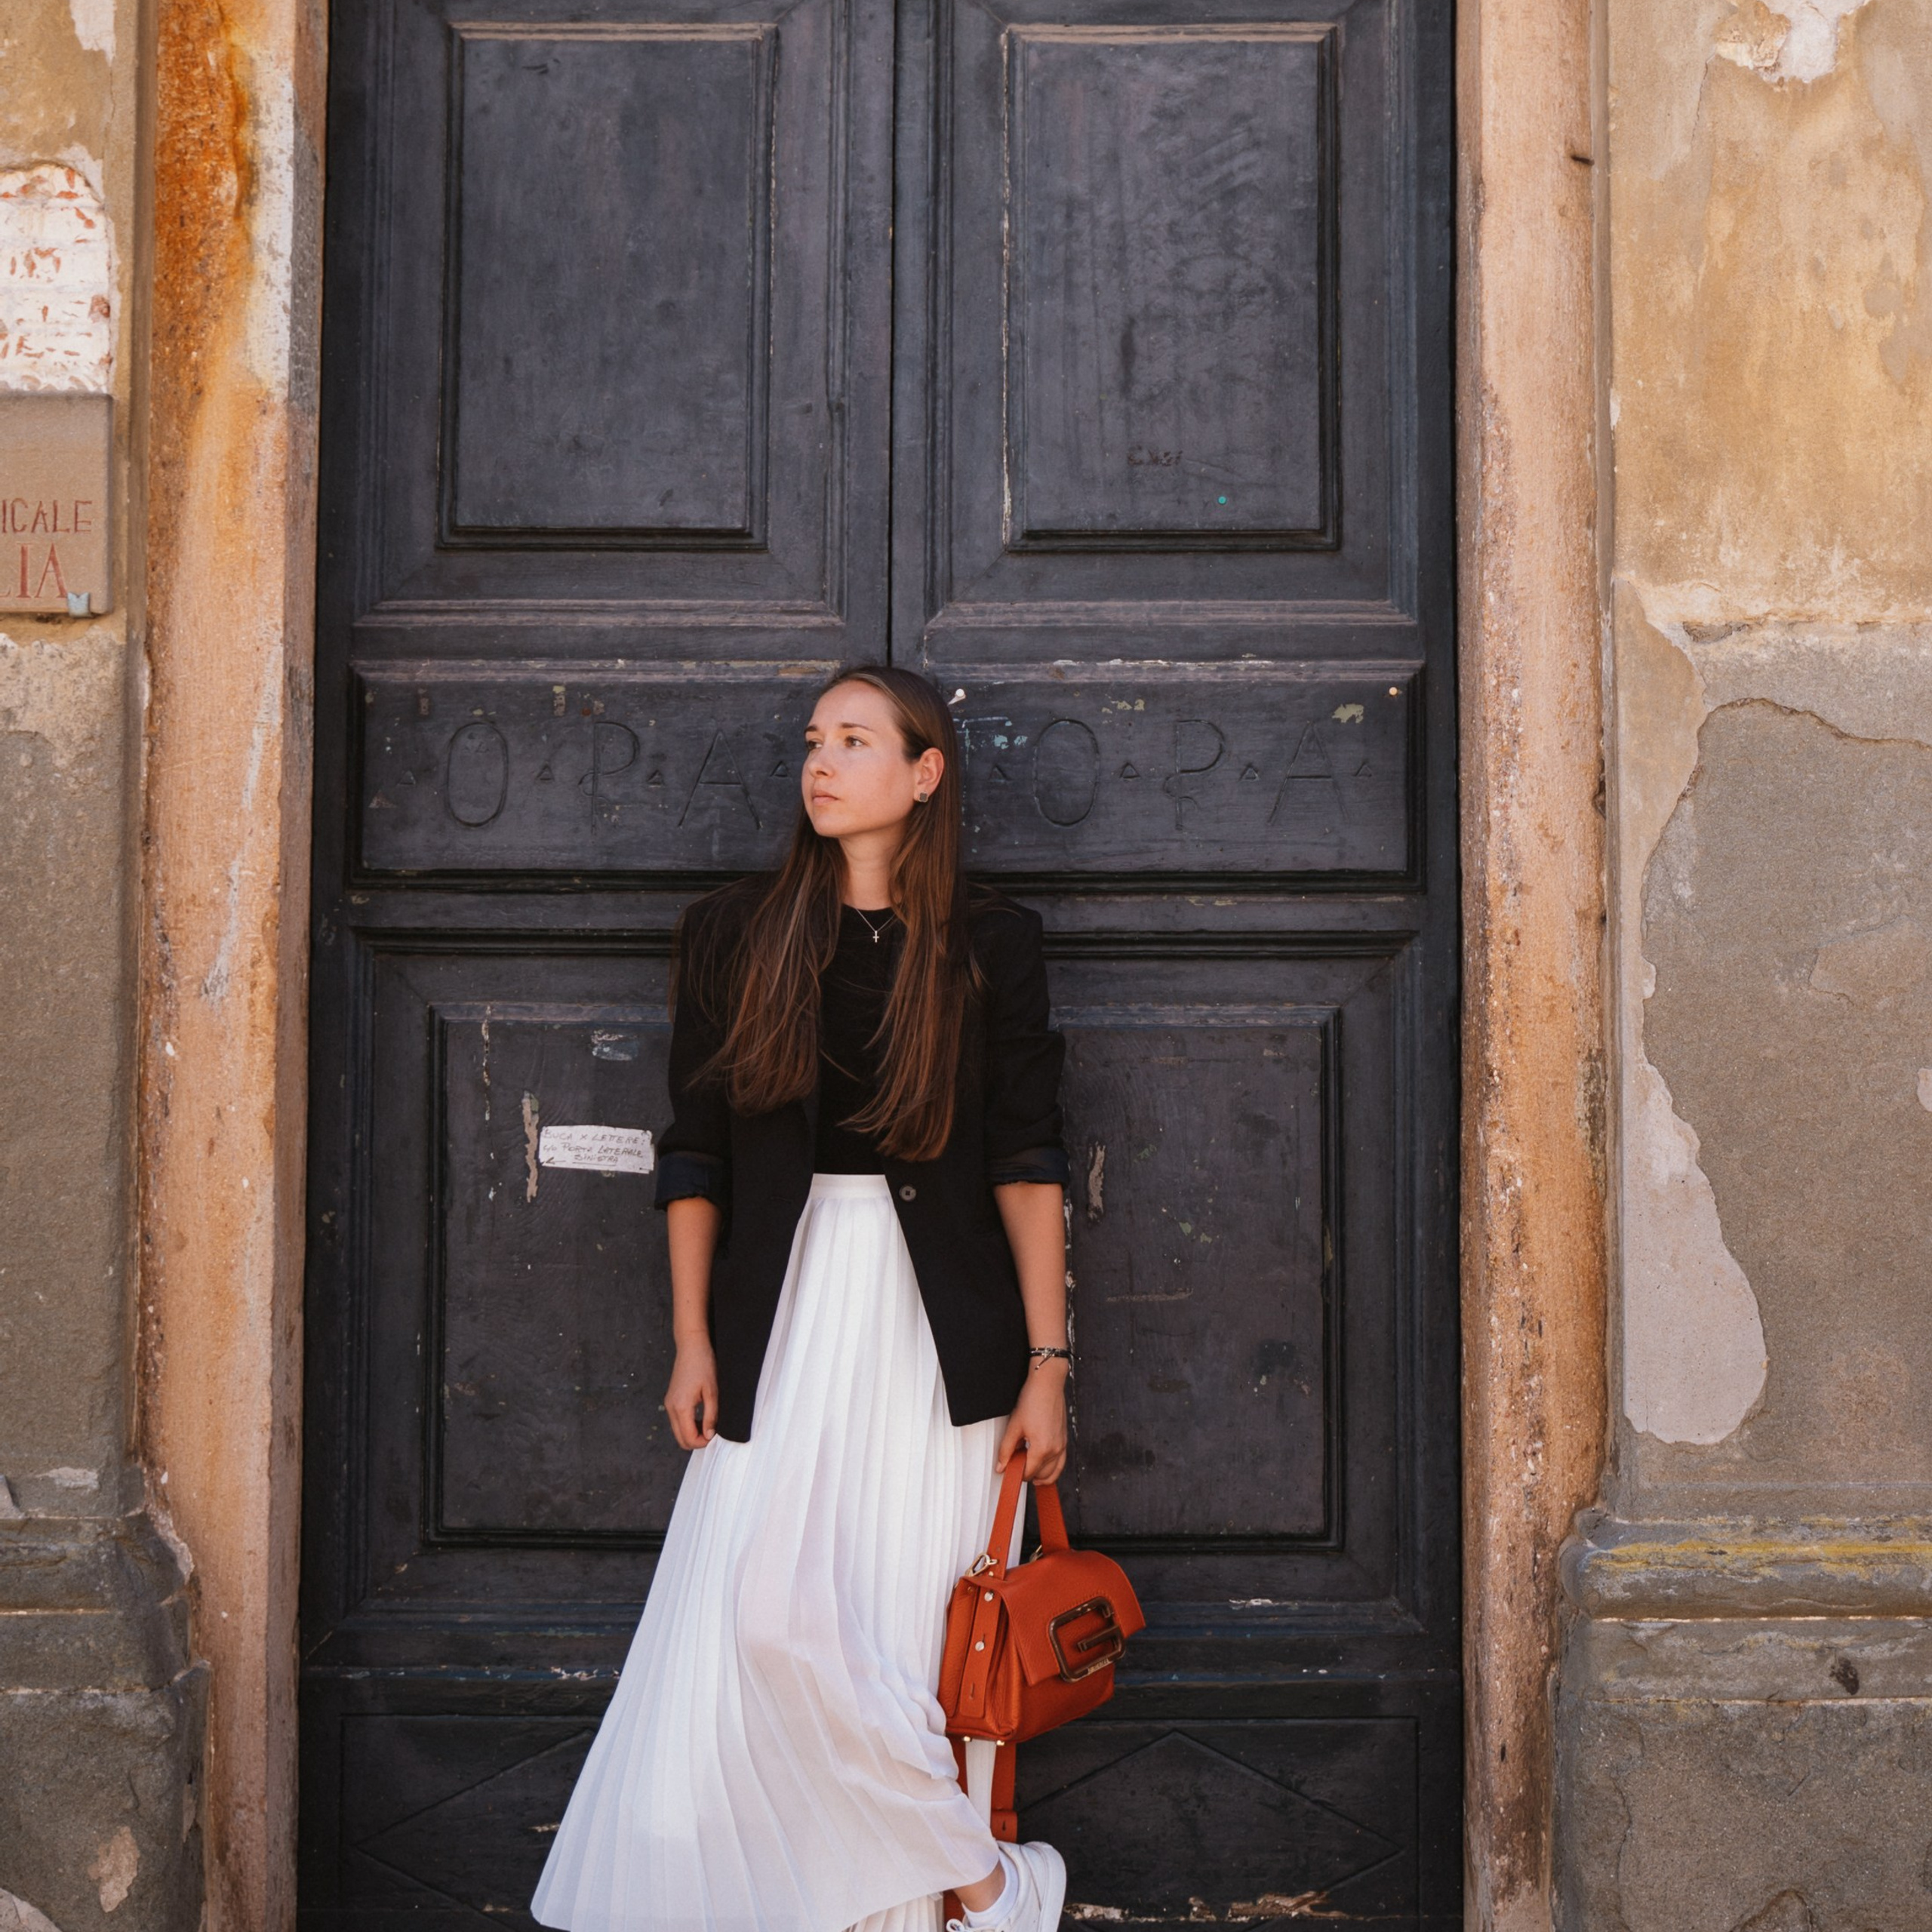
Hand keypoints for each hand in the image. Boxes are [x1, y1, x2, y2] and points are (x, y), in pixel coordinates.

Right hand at [663, 1337, 718, 1450]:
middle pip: (680, 1439)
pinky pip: (677, 1421)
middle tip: (712, 1433)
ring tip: (709, 1424)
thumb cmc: (703, 1365)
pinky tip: (701, 1417)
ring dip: (692, 1433)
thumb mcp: (712, 1392)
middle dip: (696, 1441)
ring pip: (678, 1431)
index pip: (688, 1438)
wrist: (691, 1346)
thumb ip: (710, 1416)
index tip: (716, 1437)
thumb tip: (709, 1435)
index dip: (703, 1443)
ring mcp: (669, 1404)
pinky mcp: (670, 1399)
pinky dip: (687, 1425)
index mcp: (681, 1407)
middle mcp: (671, 1408)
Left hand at [996, 1361, 1068, 1483]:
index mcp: (1042, 1448)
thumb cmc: (1033, 1400)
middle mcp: (1056, 1449)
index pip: (1028, 1472)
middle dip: (1028, 1474)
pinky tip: (1043, 1466)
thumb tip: (1001, 1465)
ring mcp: (1062, 1445)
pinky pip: (1061, 1462)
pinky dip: (1053, 1468)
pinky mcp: (1064, 1439)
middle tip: (1016, 1467)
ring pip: (1054, 1472)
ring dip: (1042, 1476)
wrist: (1047, 1383)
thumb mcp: (1014, 1426)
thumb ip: (1007, 1449)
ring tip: (1029, 1474)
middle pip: (1042, 1475)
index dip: (1016, 1474)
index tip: (1008, 1471)